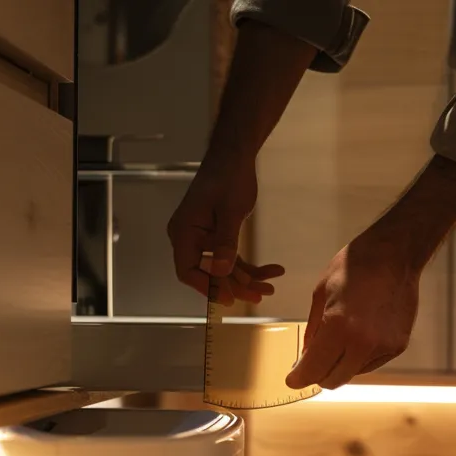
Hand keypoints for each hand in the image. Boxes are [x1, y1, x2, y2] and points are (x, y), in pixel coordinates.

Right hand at [166, 160, 284, 305]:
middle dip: (235, 285)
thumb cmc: (228, 177)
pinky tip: (272, 270)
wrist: (235, 156)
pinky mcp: (218, 236)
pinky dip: (250, 265)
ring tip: (270, 286)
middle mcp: (189, 238)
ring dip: (246, 278)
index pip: (188, 270)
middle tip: (259, 295)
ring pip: (223, 268)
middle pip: (209, 273)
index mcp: (183, 232)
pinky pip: (231, 258)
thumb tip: (220, 272)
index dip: (207, 287)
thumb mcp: (230, 212)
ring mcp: (203, 238)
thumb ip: (225, 243)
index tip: (229, 298)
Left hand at [285, 235, 419, 389]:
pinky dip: (359, 357)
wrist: (394, 254)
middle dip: (318, 375)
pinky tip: (358, 335)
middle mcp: (363, 342)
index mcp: (338, 326)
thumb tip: (305, 358)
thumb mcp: (320, 295)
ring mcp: (383, 346)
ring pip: (352, 373)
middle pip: (333, 380)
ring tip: (339, 340)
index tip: (293, 379)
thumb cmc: (354, 267)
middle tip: (311, 365)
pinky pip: (371, 364)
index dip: (299, 378)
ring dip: (340, 365)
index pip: (313, 369)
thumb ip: (313, 331)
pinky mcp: (398, 346)